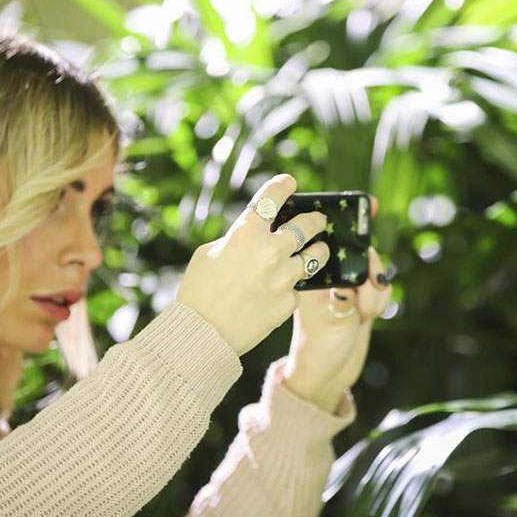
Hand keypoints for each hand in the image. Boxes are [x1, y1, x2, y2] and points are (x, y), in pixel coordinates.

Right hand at [175, 174, 329, 355]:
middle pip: (307, 225)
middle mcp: (270, 252)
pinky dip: (291, 286)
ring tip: (317, 248)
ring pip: (316, 255)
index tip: (290, 183)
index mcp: (246, 234)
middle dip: (315, 219)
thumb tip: (253, 235)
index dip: (284, 186)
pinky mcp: (289, 301)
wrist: (203, 334)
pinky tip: (281, 289)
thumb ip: (236, 239)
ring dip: (317, 249)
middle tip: (318, 219)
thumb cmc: (198, 291)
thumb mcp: (208, 253)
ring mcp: (283, 278)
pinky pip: (298, 287)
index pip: (272, 199)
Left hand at [283, 197, 391, 412]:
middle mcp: (330, 273)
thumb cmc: (316, 348)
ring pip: (374, 268)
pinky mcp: (363, 295)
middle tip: (368, 286)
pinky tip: (367, 314)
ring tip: (363, 311)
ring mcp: (347, 284)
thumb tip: (348, 286)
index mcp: (312, 272)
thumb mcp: (327, 324)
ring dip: (374, 289)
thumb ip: (341, 304)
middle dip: (370, 265)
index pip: (331, 236)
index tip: (370, 204)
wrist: (327, 375)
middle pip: (359, 248)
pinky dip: (379, 298)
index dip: (350, 218)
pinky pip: (381, 286)